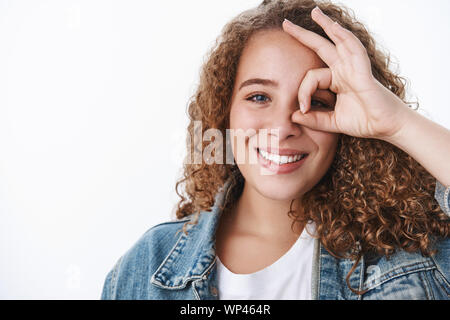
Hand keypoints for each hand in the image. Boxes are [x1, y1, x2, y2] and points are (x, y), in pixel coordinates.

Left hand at [283, 6, 410, 139]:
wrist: (385, 126)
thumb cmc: (363, 121)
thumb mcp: (332, 122)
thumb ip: (314, 120)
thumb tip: (293, 116)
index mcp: (336, 80)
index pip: (311, 77)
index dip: (303, 92)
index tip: (303, 110)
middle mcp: (343, 70)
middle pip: (320, 47)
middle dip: (303, 35)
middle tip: (285, 24)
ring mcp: (353, 67)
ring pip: (337, 41)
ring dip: (325, 25)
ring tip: (314, 12)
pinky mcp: (362, 70)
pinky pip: (353, 49)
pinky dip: (343, 36)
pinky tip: (333, 26)